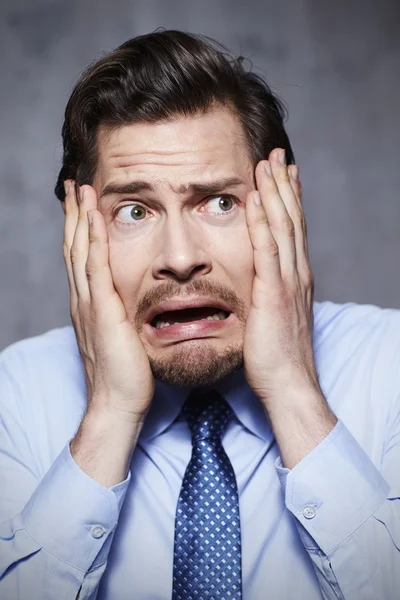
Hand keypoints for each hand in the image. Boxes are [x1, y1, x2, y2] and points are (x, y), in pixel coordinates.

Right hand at [63, 181, 154, 423]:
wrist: (118, 401)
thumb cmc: (126, 373)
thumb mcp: (122, 335)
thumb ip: (122, 314)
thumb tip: (133, 302)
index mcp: (89, 303)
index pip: (82, 257)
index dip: (80, 229)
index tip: (81, 204)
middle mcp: (84, 299)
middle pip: (75, 247)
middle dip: (74, 214)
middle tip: (72, 186)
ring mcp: (90, 303)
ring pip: (80, 251)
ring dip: (80, 218)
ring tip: (78, 189)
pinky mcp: (103, 311)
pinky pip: (97, 268)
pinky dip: (94, 241)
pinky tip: (95, 218)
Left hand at [243, 149, 319, 406]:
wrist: (287, 383)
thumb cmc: (277, 356)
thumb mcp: (274, 317)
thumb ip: (269, 293)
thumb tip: (258, 282)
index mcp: (295, 278)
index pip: (292, 230)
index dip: (288, 200)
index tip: (283, 175)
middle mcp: (296, 273)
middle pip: (291, 220)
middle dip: (284, 185)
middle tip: (278, 156)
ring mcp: (286, 281)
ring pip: (282, 226)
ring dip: (274, 192)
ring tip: (268, 163)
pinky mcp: (272, 292)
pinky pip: (266, 248)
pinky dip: (262, 220)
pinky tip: (256, 198)